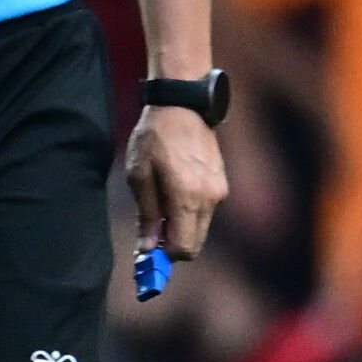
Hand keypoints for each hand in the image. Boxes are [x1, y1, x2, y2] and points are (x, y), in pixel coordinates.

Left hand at [125, 104, 227, 262]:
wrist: (183, 105)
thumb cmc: (155, 137)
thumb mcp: (139, 175)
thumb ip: (146, 215)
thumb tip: (149, 248)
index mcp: (187, 197)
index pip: (184, 248)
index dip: (165, 257)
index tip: (148, 252)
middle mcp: (210, 199)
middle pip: (195, 244)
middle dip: (173, 245)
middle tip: (150, 234)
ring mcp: (219, 191)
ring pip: (200, 228)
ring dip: (181, 227)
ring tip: (160, 204)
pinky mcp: (222, 183)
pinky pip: (206, 211)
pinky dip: (190, 213)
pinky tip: (174, 191)